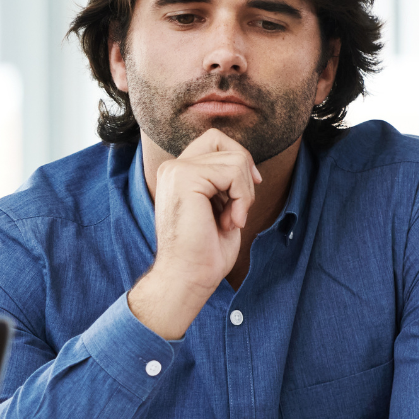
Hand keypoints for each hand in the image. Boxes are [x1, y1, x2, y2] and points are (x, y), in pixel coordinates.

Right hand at [128, 128, 260, 339]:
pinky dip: (242, 199)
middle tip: (239, 206)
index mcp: (177, 174)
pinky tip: (229, 222)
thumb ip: (224, 181)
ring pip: (235, 159)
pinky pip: (233, 171)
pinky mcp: (185, 177)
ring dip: (244, 194)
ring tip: (230, 220)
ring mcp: (176, 170)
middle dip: (242, 171)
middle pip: (222, 141)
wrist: (188, 277)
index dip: (237, 161)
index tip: (245, 193)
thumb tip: (246, 162)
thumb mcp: (219, 206)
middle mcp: (172, 168)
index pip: (214, 142)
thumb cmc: (205, 252)